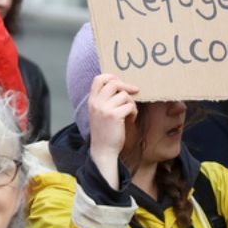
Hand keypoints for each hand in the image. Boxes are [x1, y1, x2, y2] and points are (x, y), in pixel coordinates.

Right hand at [88, 74, 138, 189]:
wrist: (103, 150)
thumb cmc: (105, 132)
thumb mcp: (99, 113)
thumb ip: (105, 100)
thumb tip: (122, 87)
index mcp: (92, 101)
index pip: (98, 79)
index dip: (111, 76)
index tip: (121, 82)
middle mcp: (96, 103)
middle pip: (113, 83)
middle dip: (126, 86)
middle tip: (135, 91)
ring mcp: (104, 109)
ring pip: (124, 95)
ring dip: (131, 103)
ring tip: (130, 112)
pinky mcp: (114, 116)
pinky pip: (129, 106)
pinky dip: (134, 112)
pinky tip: (131, 119)